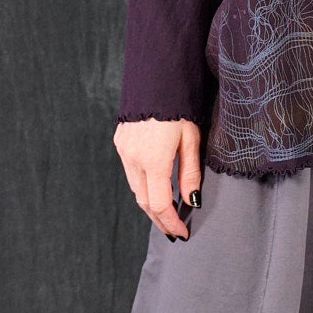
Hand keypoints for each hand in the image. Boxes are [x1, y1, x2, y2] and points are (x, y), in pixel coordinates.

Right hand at [112, 118, 202, 239]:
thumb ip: (189, 174)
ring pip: (134, 188)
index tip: (182, 233)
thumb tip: (190, 201)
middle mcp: (134, 159)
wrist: (155, 79)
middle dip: (159, 219)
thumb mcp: (191, 140)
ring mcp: (124, 151)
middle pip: (144, 201)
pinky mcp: (120, 143)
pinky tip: (154, 188)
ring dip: (149, 204)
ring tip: (166, 214)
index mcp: (153, 160)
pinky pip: (130, 172)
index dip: (171, 222)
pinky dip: (142, 185)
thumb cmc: (180, 107)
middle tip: (173, 230)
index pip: (160, 204)